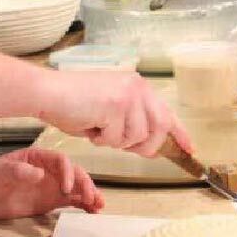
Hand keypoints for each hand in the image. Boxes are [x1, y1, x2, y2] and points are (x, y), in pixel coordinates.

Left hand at [0, 147, 103, 220]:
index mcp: (39, 158)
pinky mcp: (51, 201)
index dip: (68, 172)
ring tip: (99, 206)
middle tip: (92, 198)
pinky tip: (93, 212)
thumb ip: (16, 171)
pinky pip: (72, 201)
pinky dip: (83, 205)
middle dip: (85, 184)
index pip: (61, 161)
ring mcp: (52, 186)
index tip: (67, 188)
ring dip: (89, 195)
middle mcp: (50, 171)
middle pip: (74, 174)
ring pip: (77, 188)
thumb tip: (38, 174)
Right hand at [38, 71, 191, 157]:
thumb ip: (132, 122)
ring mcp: (129, 96)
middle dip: (144, 146)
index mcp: (139, 86)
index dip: (179, 134)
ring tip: (97, 126)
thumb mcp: (110, 110)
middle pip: (159, 129)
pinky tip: (89, 124)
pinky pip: (116, 139)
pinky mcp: (116, 106)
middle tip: (122, 145)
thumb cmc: (73, 103)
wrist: (47, 92)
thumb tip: (150, 146)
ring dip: (115, 141)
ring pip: (136, 137)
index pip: (167, 113)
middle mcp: (139, 88)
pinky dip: (101, 140)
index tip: (190, 149)